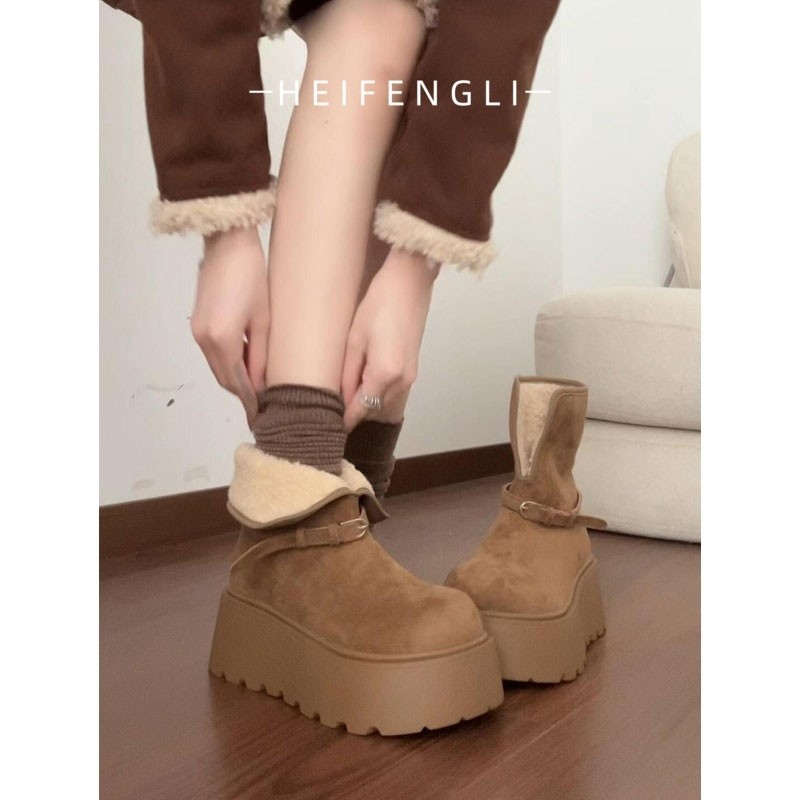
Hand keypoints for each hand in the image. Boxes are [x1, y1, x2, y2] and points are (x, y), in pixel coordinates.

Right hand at [190, 228, 269, 426]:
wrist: (227, 244)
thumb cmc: (253, 276)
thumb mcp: (264, 319)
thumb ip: (262, 355)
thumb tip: (262, 384)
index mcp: (223, 340)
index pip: (238, 382)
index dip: (250, 402)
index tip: (262, 418)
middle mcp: (205, 340)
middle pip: (225, 379)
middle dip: (243, 394)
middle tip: (263, 408)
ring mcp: (198, 332)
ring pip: (218, 368)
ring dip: (236, 380)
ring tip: (258, 390)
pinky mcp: (198, 324)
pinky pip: (214, 355)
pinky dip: (228, 364)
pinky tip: (245, 366)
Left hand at [342, 249, 438, 430]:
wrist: (410, 283)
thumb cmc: (379, 304)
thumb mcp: (355, 339)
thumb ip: (348, 374)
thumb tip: (340, 399)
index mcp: (384, 375)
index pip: (360, 410)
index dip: (342, 421)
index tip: (324, 426)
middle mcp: (401, 382)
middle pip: (372, 410)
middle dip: (352, 412)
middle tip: (326, 411)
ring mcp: (410, 377)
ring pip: (382, 402)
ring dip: (364, 402)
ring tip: (340, 398)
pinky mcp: (413, 369)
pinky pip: (391, 390)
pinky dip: (375, 391)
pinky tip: (360, 382)